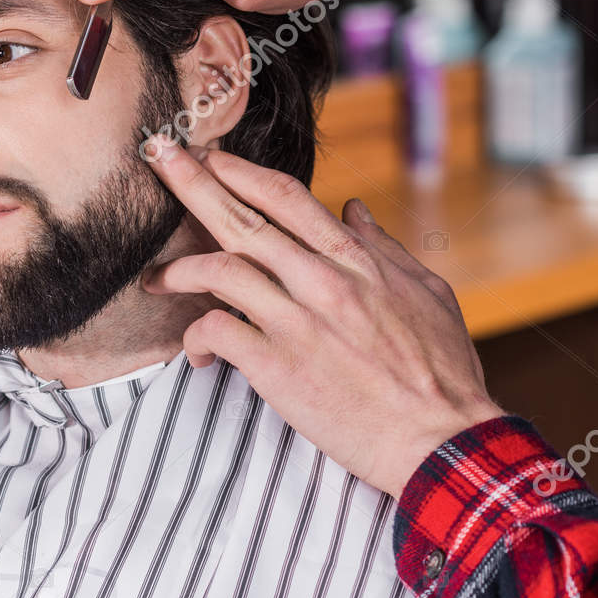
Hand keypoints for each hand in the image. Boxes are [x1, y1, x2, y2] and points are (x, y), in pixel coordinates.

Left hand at [140, 142, 502, 498]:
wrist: (441, 441)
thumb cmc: (442, 374)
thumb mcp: (427, 294)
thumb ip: (385, 248)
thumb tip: (354, 208)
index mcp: (357, 260)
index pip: (286, 197)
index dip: (241, 171)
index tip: (209, 156)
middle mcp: (322, 281)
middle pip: (241, 219)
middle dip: (192, 182)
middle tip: (158, 158)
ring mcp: (297, 322)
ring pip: (217, 271)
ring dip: (176, 270)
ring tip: (155, 277)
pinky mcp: (276, 368)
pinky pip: (215, 333)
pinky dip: (195, 337)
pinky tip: (197, 352)